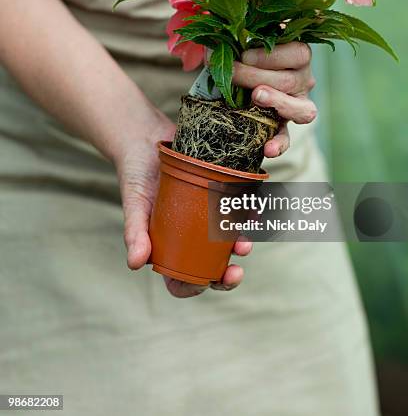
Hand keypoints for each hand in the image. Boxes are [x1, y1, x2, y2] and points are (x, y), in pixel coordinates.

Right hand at [116, 105, 251, 297]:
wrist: (147, 138)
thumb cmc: (136, 175)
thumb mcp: (134, 203)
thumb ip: (135, 233)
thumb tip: (135, 264)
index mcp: (168, 245)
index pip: (181, 277)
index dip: (194, 288)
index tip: (207, 283)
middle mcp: (191, 234)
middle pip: (211, 264)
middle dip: (226, 274)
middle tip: (235, 270)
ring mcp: (207, 215)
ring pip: (229, 239)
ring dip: (242, 244)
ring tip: (245, 239)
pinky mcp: (220, 193)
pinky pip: (239, 208)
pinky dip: (250, 212)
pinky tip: (255, 211)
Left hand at [232, 41, 316, 157]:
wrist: (231, 77)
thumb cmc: (239, 52)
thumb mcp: (241, 41)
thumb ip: (238, 36)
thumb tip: (219, 38)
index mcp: (298, 56)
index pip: (299, 54)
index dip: (272, 55)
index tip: (245, 55)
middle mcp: (303, 80)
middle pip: (291, 81)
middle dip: (257, 76)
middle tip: (233, 72)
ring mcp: (297, 105)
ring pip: (303, 110)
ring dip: (277, 102)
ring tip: (256, 97)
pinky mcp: (284, 127)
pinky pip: (287, 138)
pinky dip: (279, 144)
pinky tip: (268, 149)